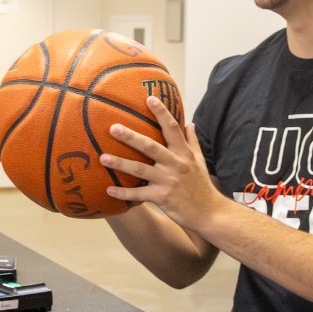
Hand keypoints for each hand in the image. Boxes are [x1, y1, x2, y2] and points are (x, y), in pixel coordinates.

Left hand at [100, 96, 219, 228]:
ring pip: (141, 170)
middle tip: (113, 127)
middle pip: (151, 147)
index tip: (150, 99)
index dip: (162, 113)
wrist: (210, 213)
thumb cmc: (202, 186)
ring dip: (121, 163)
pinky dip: (124, 193)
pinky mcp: (163, 197)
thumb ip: (193, 142)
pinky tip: (109, 190)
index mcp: (183, 154)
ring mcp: (168, 181)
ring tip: (102, 157)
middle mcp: (176, 164)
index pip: (172, 129)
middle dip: (131, 137)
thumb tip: (191, 123)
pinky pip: (140, 194)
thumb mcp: (200, 162)